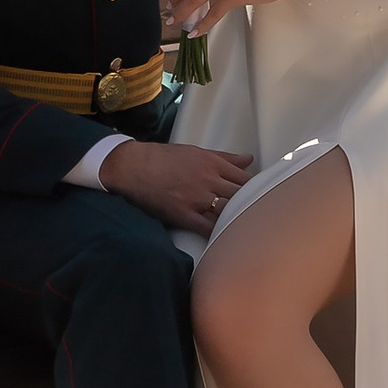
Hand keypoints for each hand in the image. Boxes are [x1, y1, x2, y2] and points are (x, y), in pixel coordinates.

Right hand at [102, 138, 252, 231]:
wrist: (133, 167)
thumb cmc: (163, 158)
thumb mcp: (197, 152)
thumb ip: (226, 158)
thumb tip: (249, 159)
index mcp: (212, 163)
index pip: (244, 179)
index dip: (252, 189)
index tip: (253, 195)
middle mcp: (208, 180)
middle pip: (240, 195)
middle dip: (247, 203)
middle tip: (250, 211)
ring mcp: (196, 198)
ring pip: (227, 211)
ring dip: (235, 217)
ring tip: (240, 224)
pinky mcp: (183, 215)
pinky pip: (208, 228)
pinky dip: (217, 232)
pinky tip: (223, 236)